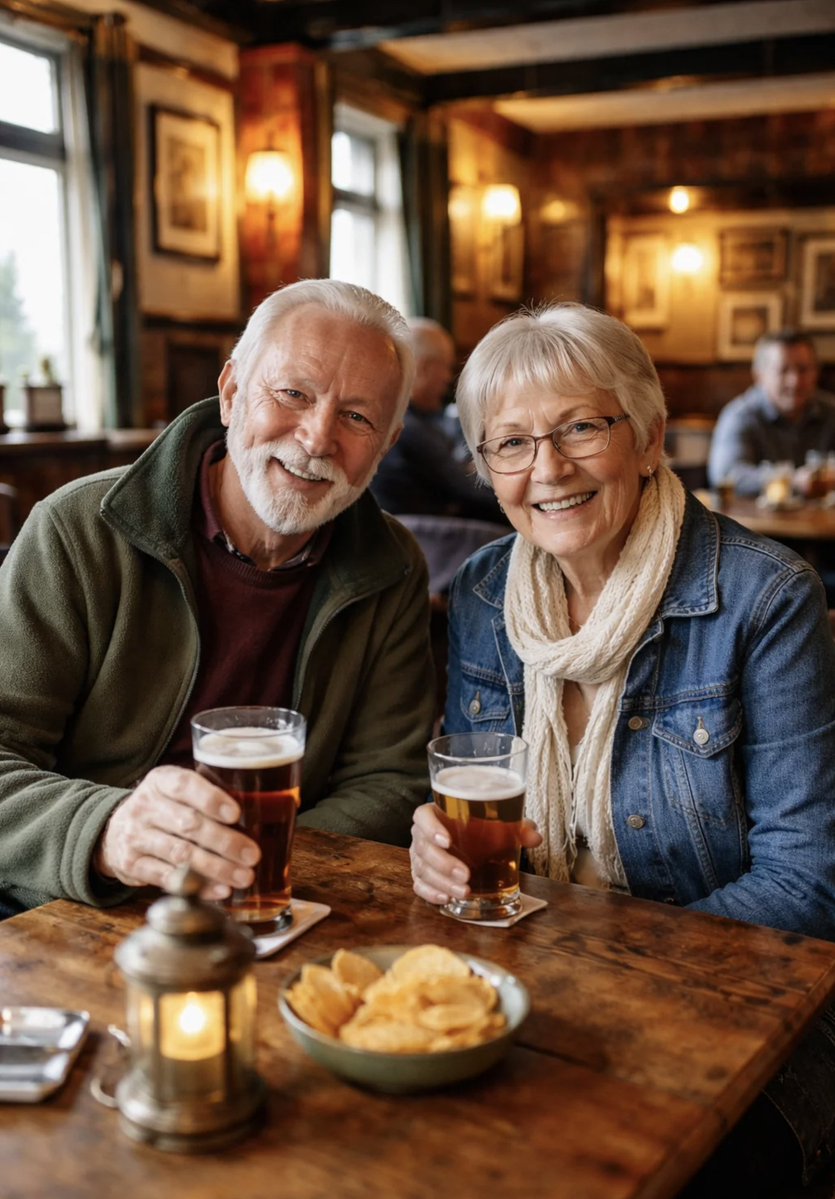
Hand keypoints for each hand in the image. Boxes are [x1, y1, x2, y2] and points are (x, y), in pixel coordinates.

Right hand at [94, 766, 259, 899]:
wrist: (113, 833)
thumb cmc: (163, 809)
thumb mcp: (177, 792)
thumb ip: (207, 796)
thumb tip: (260, 811)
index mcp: (160, 781)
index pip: (184, 785)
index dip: (211, 799)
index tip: (236, 814)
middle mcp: (144, 806)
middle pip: (188, 824)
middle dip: (224, 841)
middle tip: (252, 854)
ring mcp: (135, 836)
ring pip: (180, 853)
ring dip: (216, 868)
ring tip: (243, 876)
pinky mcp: (131, 865)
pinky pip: (167, 877)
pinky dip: (197, 886)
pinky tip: (220, 890)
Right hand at [409, 802, 542, 904]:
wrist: (475, 843)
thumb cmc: (483, 830)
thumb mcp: (500, 826)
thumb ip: (518, 828)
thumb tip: (535, 837)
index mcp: (435, 814)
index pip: (422, 817)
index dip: (430, 828)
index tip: (447, 840)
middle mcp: (422, 835)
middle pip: (423, 848)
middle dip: (443, 864)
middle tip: (465, 875)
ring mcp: (420, 857)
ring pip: (422, 870)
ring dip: (441, 882)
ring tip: (464, 892)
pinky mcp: (422, 876)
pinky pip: (419, 886)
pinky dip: (431, 893)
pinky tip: (447, 899)